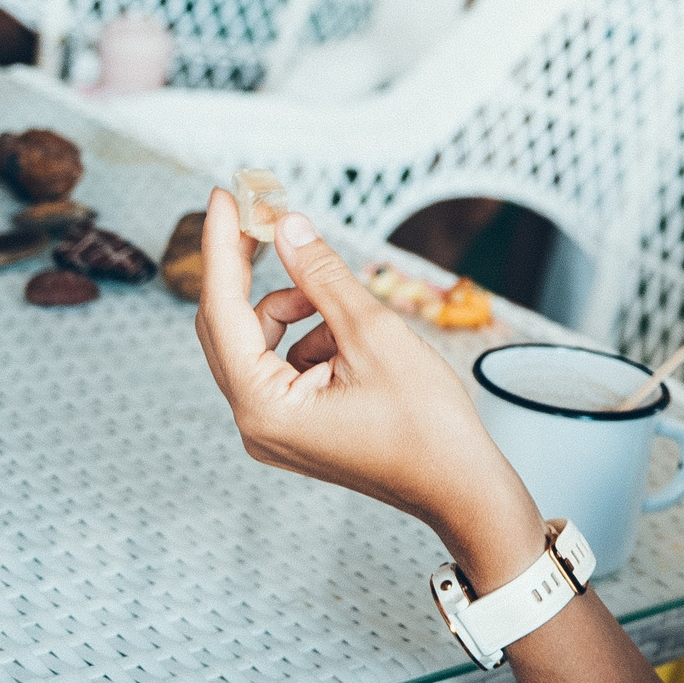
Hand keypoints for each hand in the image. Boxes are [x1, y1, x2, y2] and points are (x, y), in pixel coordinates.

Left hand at [192, 192, 546, 582]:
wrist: (461, 486)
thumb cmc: (426, 425)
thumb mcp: (374, 333)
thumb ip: (323, 277)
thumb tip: (288, 228)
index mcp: (263, 406)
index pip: (223, 310)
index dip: (222, 246)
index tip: (224, 196)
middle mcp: (256, 423)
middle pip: (231, 326)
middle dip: (253, 270)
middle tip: (270, 218)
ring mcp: (274, 428)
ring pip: (262, 343)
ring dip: (296, 310)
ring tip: (348, 308)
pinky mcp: (296, 427)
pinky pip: (285, 364)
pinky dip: (313, 338)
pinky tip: (356, 340)